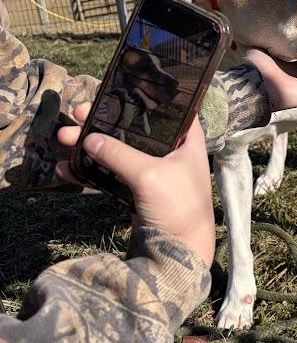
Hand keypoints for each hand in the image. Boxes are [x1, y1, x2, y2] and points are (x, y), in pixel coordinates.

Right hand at [56, 107, 214, 266]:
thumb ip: (119, 154)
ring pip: (118, 150)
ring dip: (91, 145)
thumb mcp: (149, 174)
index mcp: (187, 139)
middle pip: (133, 128)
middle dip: (102, 122)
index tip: (115, 89)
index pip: (168, 107)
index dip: (143, 96)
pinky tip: (66, 168)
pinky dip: (91, 171)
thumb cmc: (178, 206)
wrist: (179, 253)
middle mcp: (172, 151)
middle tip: (76, 113)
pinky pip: (111, 174)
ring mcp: (154, 172)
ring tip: (64, 138)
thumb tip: (90, 138)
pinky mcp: (138, 191)